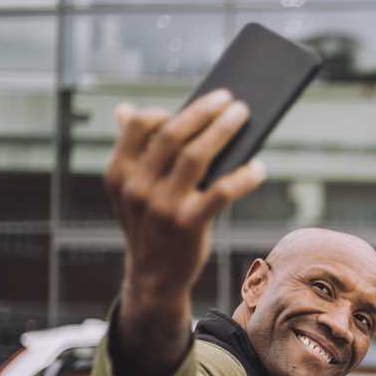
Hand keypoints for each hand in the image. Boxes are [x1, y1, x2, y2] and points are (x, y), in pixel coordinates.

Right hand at [107, 89, 262, 298]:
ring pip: (196, 156)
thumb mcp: (130, 191)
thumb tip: (128, 109)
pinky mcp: (188, 224)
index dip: (166, 111)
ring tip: (242, 115)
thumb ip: (131, 153)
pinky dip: (243, 176)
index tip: (192, 104)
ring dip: (223, 131)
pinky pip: (221, 191)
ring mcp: (162, 206)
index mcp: (118, 174)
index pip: (138, 127)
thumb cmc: (150, 225)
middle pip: (172, 135)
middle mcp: (136, 187)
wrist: (153, 278)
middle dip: (203, 112)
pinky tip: (258, 167)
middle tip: (229, 98)